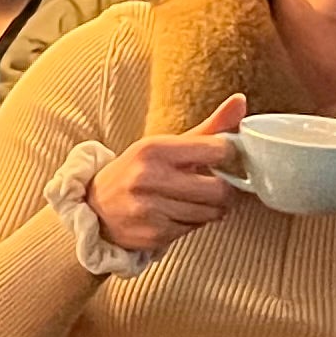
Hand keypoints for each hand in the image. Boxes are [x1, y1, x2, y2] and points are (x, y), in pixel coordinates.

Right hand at [88, 95, 247, 252]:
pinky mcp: (153, 235)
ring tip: (193, 200)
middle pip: (219, 190)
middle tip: (216, 187)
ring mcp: (149, 209)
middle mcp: (149, 178)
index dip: (228, 155)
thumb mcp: (165, 145)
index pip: (217, 150)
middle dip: (225, 191)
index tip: (221, 158)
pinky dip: (191, 224)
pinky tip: (176, 214)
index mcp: (153, 149)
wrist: (94, 207)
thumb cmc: (136, 171)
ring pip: (210, 213)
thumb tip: (241, 101)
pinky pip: (193, 230)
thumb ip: (208, 128)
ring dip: (209, 209)